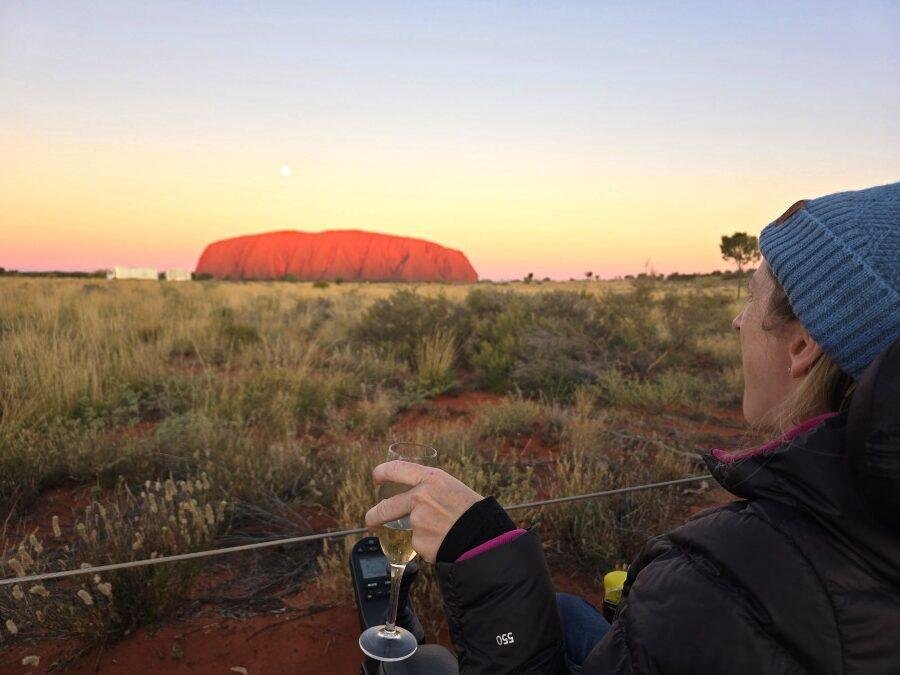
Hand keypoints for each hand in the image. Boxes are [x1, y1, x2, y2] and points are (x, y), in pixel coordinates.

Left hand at [365, 461, 482, 562]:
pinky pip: (417, 544)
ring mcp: (417, 521)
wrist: (485, 536)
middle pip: (384, 507)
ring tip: (442, 533)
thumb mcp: (452, 488)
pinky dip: (427, 545)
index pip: (395, 468)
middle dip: (373, 516)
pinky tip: (444, 543)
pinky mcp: (419, 542)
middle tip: (371, 521)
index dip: (381, 472)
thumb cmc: (473, 510)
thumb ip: (431, 489)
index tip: (377, 478)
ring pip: (408, 528)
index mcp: (431, 478)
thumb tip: (414, 493)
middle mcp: (420, 497)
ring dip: (420, 533)